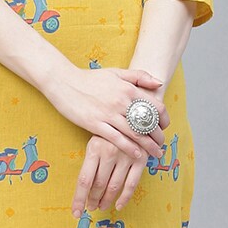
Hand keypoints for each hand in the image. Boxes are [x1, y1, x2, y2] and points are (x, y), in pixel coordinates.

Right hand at [46, 64, 168, 160]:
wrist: (63, 82)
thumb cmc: (90, 78)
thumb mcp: (116, 72)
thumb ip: (139, 76)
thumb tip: (159, 83)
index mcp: (128, 89)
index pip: (156, 107)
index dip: (164, 119)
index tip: (164, 127)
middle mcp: (121, 102)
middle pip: (148, 123)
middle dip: (158, 137)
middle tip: (162, 145)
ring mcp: (108, 114)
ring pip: (135, 134)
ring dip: (149, 146)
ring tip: (156, 154)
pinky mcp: (95, 124)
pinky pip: (117, 139)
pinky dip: (130, 148)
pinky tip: (137, 155)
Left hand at [72, 133, 155, 214]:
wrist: (135, 112)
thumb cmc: (110, 130)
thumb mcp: (96, 139)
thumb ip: (92, 160)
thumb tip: (84, 186)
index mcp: (94, 147)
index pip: (84, 180)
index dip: (79, 198)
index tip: (76, 212)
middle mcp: (109, 152)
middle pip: (98, 185)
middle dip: (92, 199)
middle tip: (90, 208)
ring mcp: (126, 156)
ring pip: (113, 186)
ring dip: (106, 200)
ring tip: (100, 206)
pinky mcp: (140, 160)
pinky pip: (131, 184)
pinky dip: (125, 198)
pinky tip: (118, 206)